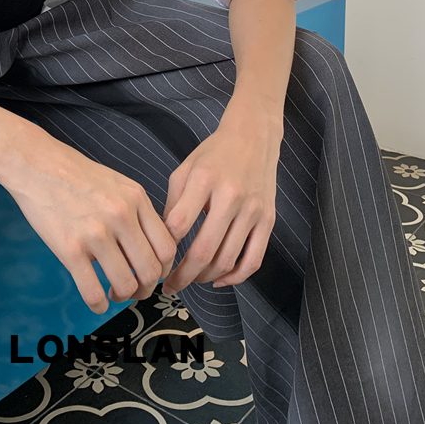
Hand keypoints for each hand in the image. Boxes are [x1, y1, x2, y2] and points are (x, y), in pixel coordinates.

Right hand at [0, 127, 177, 314]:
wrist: (37, 165)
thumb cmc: (77, 175)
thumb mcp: (119, 183)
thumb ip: (138, 212)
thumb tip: (150, 248)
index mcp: (136, 199)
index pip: (167, 247)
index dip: (164, 268)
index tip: (153, 273)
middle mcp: (120, 216)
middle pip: (151, 270)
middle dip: (146, 288)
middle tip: (135, 290)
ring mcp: (95, 233)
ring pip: (126, 285)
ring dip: (123, 297)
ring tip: (113, 292)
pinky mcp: (69, 249)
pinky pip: (93, 292)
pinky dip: (99, 305)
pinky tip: (97, 301)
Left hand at [160, 104, 282, 295]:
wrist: (253, 137)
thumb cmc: (214, 154)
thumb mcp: (185, 169)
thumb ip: (173, 204)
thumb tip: (162, 242)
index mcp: (204, 180)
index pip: (179, 225)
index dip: (165, 249)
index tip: (157, 261)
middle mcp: (230, 196)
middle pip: (204, 251)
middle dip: (183, 276)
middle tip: (170, 286)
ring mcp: (252, 210)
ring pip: (227, 260)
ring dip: (205, 278)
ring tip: (191, 279)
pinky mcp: (268, 220)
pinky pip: (253, 260)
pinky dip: (235, 277)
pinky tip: (219, 280)